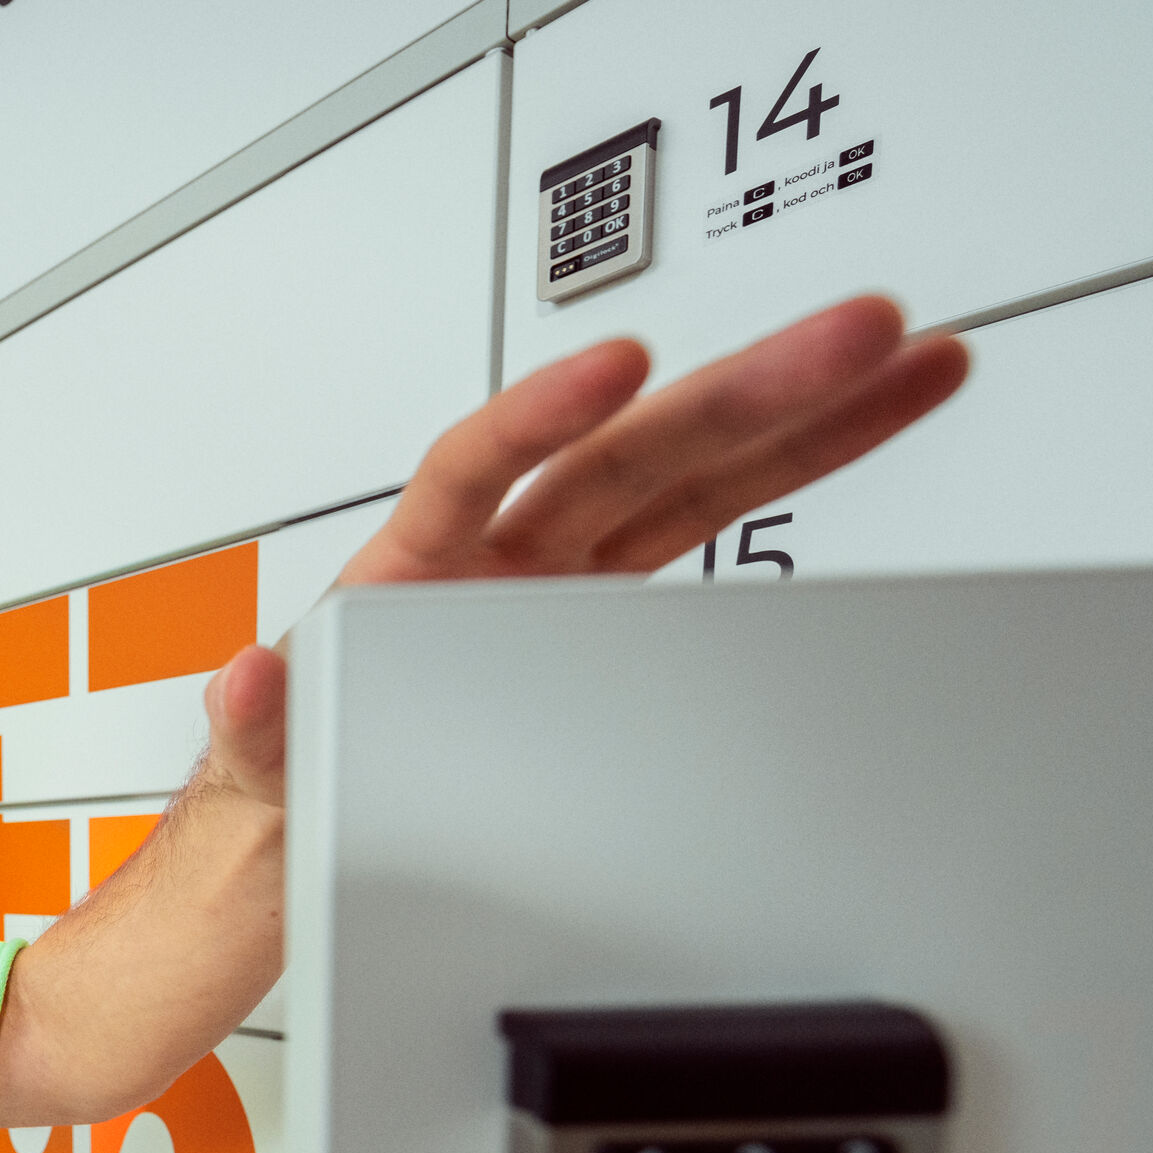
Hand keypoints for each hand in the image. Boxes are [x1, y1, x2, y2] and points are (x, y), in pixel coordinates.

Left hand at [196, 295, 970, 810]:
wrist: (323, 820)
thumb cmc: (299, 768)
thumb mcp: (263, 761)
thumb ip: (255, 724)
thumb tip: (249, 683)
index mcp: (416, 568)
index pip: (480, 464)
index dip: (543, 415)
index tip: (612, 369)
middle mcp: (504, 552)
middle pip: (632, 450)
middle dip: (742, 390)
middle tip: (845, 332)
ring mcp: (570, 577)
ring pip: (697, 474)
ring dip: (806, 415)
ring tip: (903, 357)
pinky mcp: (619, 614)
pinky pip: (714, 527)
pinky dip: (792, 475)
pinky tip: (875, 417)